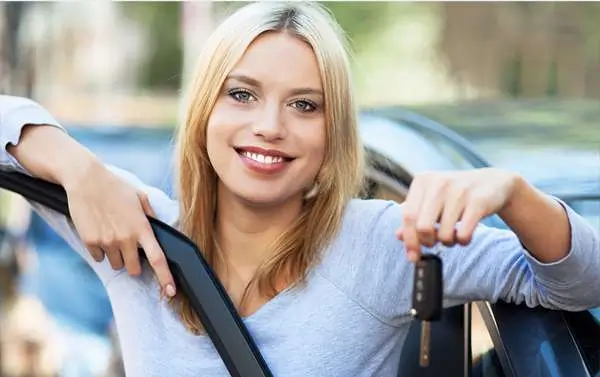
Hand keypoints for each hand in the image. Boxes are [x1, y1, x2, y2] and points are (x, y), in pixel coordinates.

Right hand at [63, 161, 175, 297]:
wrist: (86, 180)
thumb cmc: (116, 187)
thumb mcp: (140, 197)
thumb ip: (151, 216)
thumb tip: (157, 230)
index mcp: (142, 228)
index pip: (158, 258)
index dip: (165, 277)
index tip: (171, 291)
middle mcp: (126, 238)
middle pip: (135, 269)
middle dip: (134, 264)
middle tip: (129, 248)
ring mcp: (107, 242)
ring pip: (116, 265)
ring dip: (116, 256)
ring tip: (112, 233)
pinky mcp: (90, 242)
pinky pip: (99, 258)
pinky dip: (100, 250)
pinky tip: (99, 231)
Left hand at [396, 168, 518, 261]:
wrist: (492, 183)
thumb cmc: (455, 194)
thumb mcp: (432, 199)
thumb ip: (414, 215)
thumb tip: (399, 236)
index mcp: (422, 181)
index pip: (407, 216)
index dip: (409, 240)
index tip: (412, 256)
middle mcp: (438, 183)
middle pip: (422, 227)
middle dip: (427, 242)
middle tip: (434, 243)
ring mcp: (459, 191)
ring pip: (443, 233)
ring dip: (447, 242)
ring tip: (452, 235)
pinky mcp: (478, 201)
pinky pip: (463, 234)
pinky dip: (462, 241)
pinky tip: (464, 235)